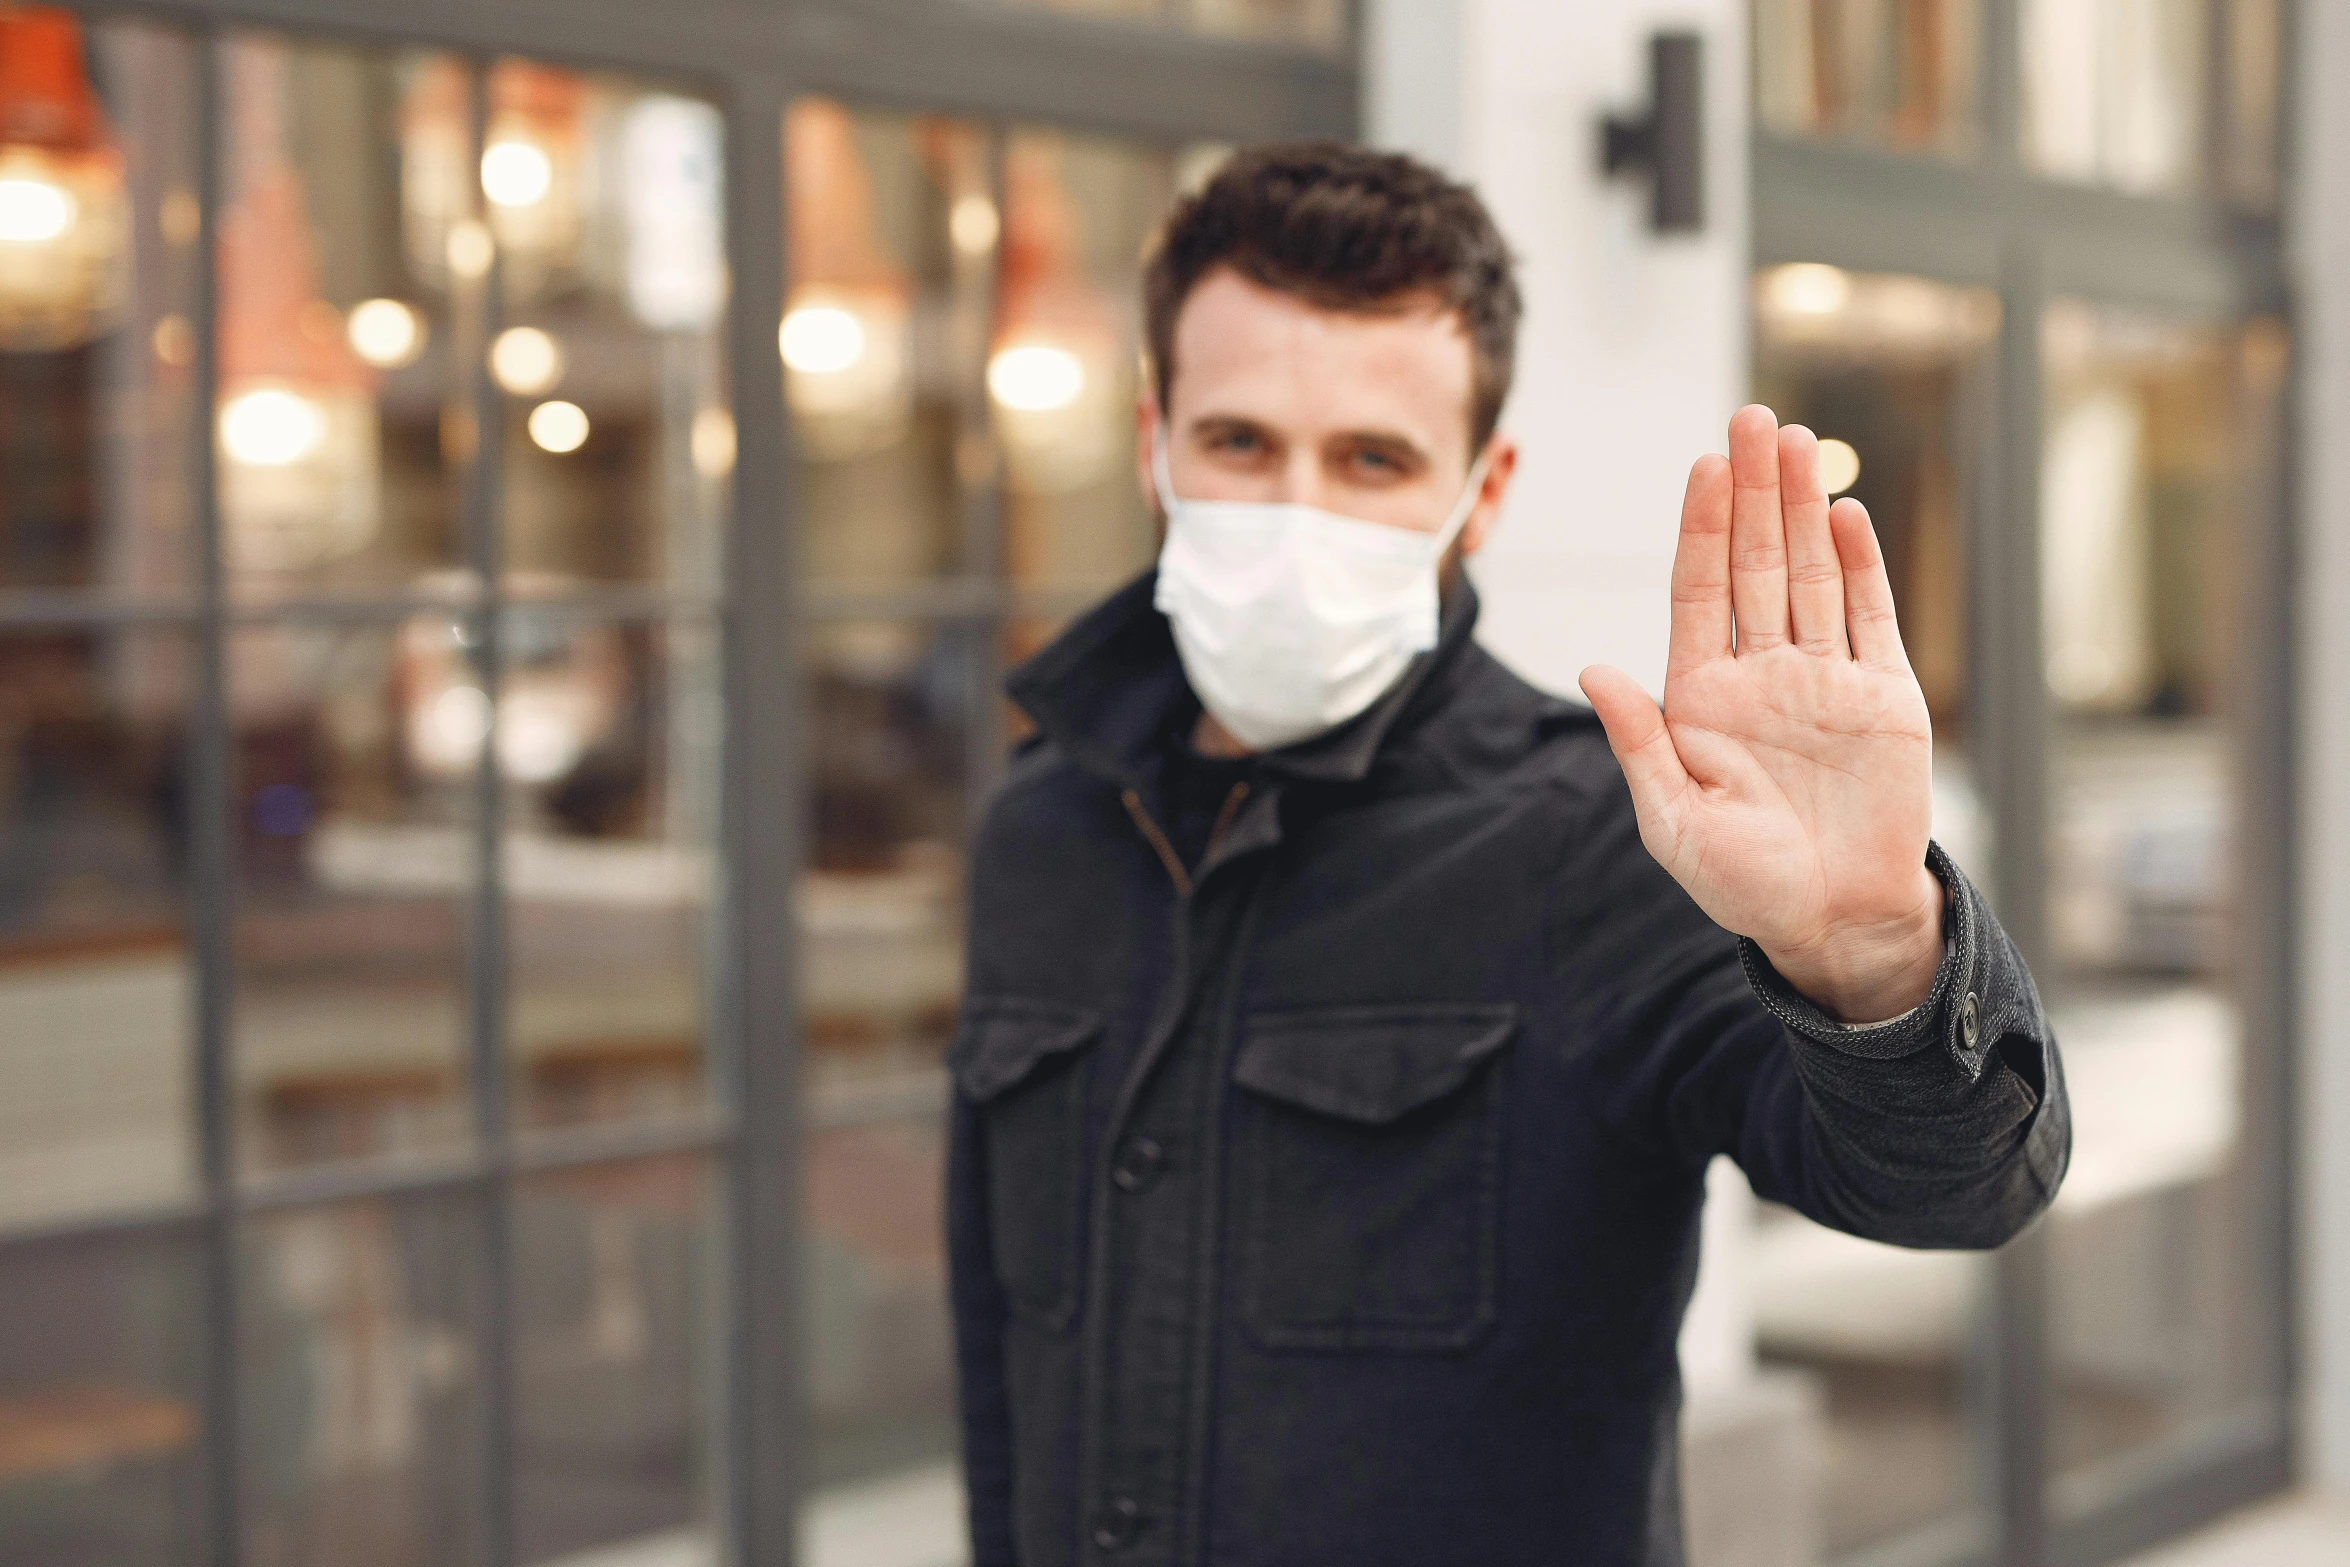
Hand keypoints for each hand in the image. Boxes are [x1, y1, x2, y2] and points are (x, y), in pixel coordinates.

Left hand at [1578, 406, 1943, 1023]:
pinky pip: (1870, 618)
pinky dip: (1860, 565)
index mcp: (1702, 698)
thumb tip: (1594, 669)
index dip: (1701, 530)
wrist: (1835, 920)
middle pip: (1755, 566)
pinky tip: (1843, 513)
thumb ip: (1639, 741)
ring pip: (1810, 575)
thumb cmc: (1744, 882)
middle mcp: (1761, 675)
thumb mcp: (1674, 820)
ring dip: (1802, 509)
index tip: (1702, 467)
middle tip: (1750, 418)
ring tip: (1796, 440)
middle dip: (1752, 494)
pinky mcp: (1885, 697)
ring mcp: (1824, 680)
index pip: (1698, 594)